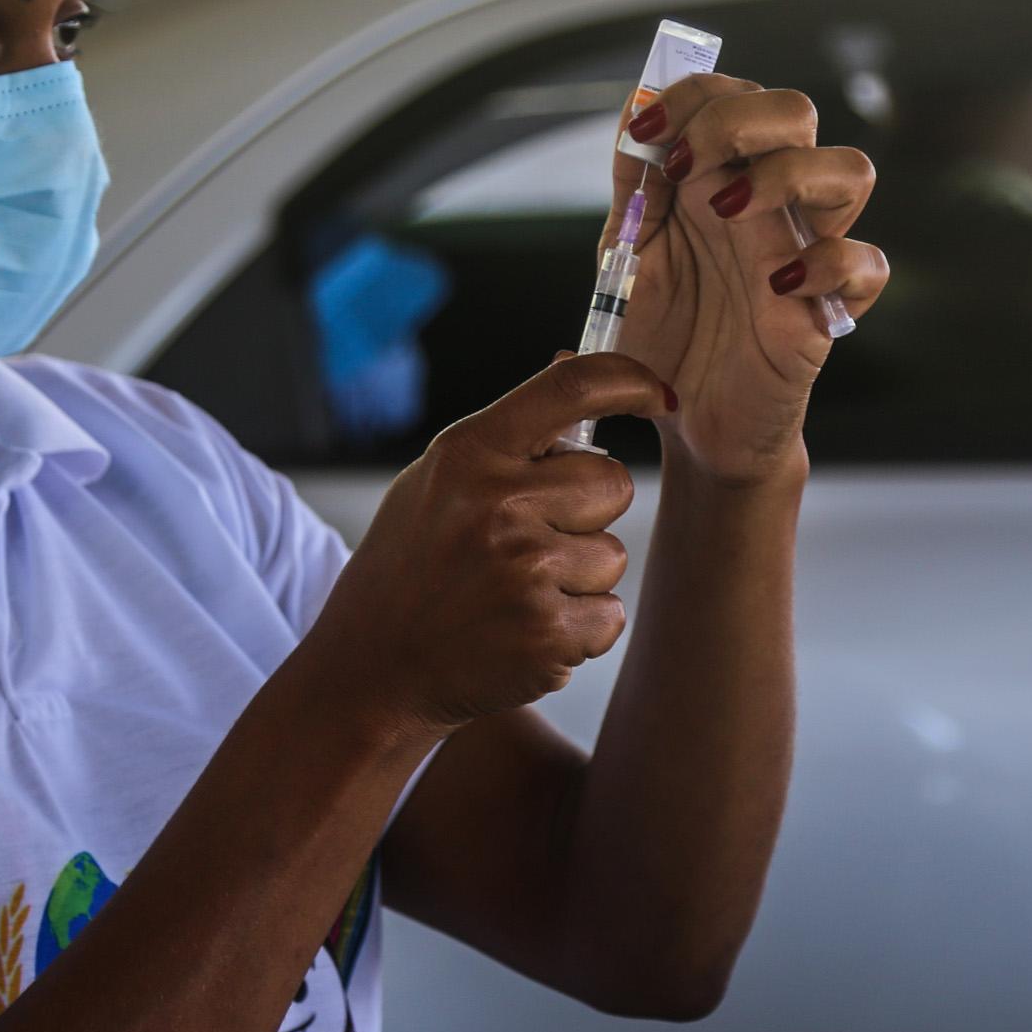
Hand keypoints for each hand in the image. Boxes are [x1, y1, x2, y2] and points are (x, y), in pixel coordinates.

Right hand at [308, 353, 674, 739]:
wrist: (373, 669)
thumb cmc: (413, 565)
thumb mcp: (438, 480)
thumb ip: (509, 433)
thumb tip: (571, 362)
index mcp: (469, 453)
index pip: (571, 388)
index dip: (630, 380)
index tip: (658, 394)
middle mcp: (498, 505)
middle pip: (612, 483)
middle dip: (589, 511)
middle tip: (531, 540)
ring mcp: (525, 572)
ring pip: (613, 555)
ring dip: (580, 577)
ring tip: (515, 592)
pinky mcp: (547, 635)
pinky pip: (610, 614)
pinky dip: (579, 628)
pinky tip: (523, 630)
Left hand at [608, 76, 888, 483]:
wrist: (686, 422)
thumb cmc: (664, 335)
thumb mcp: (626, 254)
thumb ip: (633, 186)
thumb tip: (633, 109)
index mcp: (721, 179)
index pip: (735, 95)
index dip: (692, 94)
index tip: (645, 135)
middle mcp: (771, 204)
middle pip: (797, 110)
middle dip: (736, 120)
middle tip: (683, 167)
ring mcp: (806, 249)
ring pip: (851, 169)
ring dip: (787, 173)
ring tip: (726, 212)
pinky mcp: (831, 308)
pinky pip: (869, 263)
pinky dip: (829, 262)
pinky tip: (775, 286)